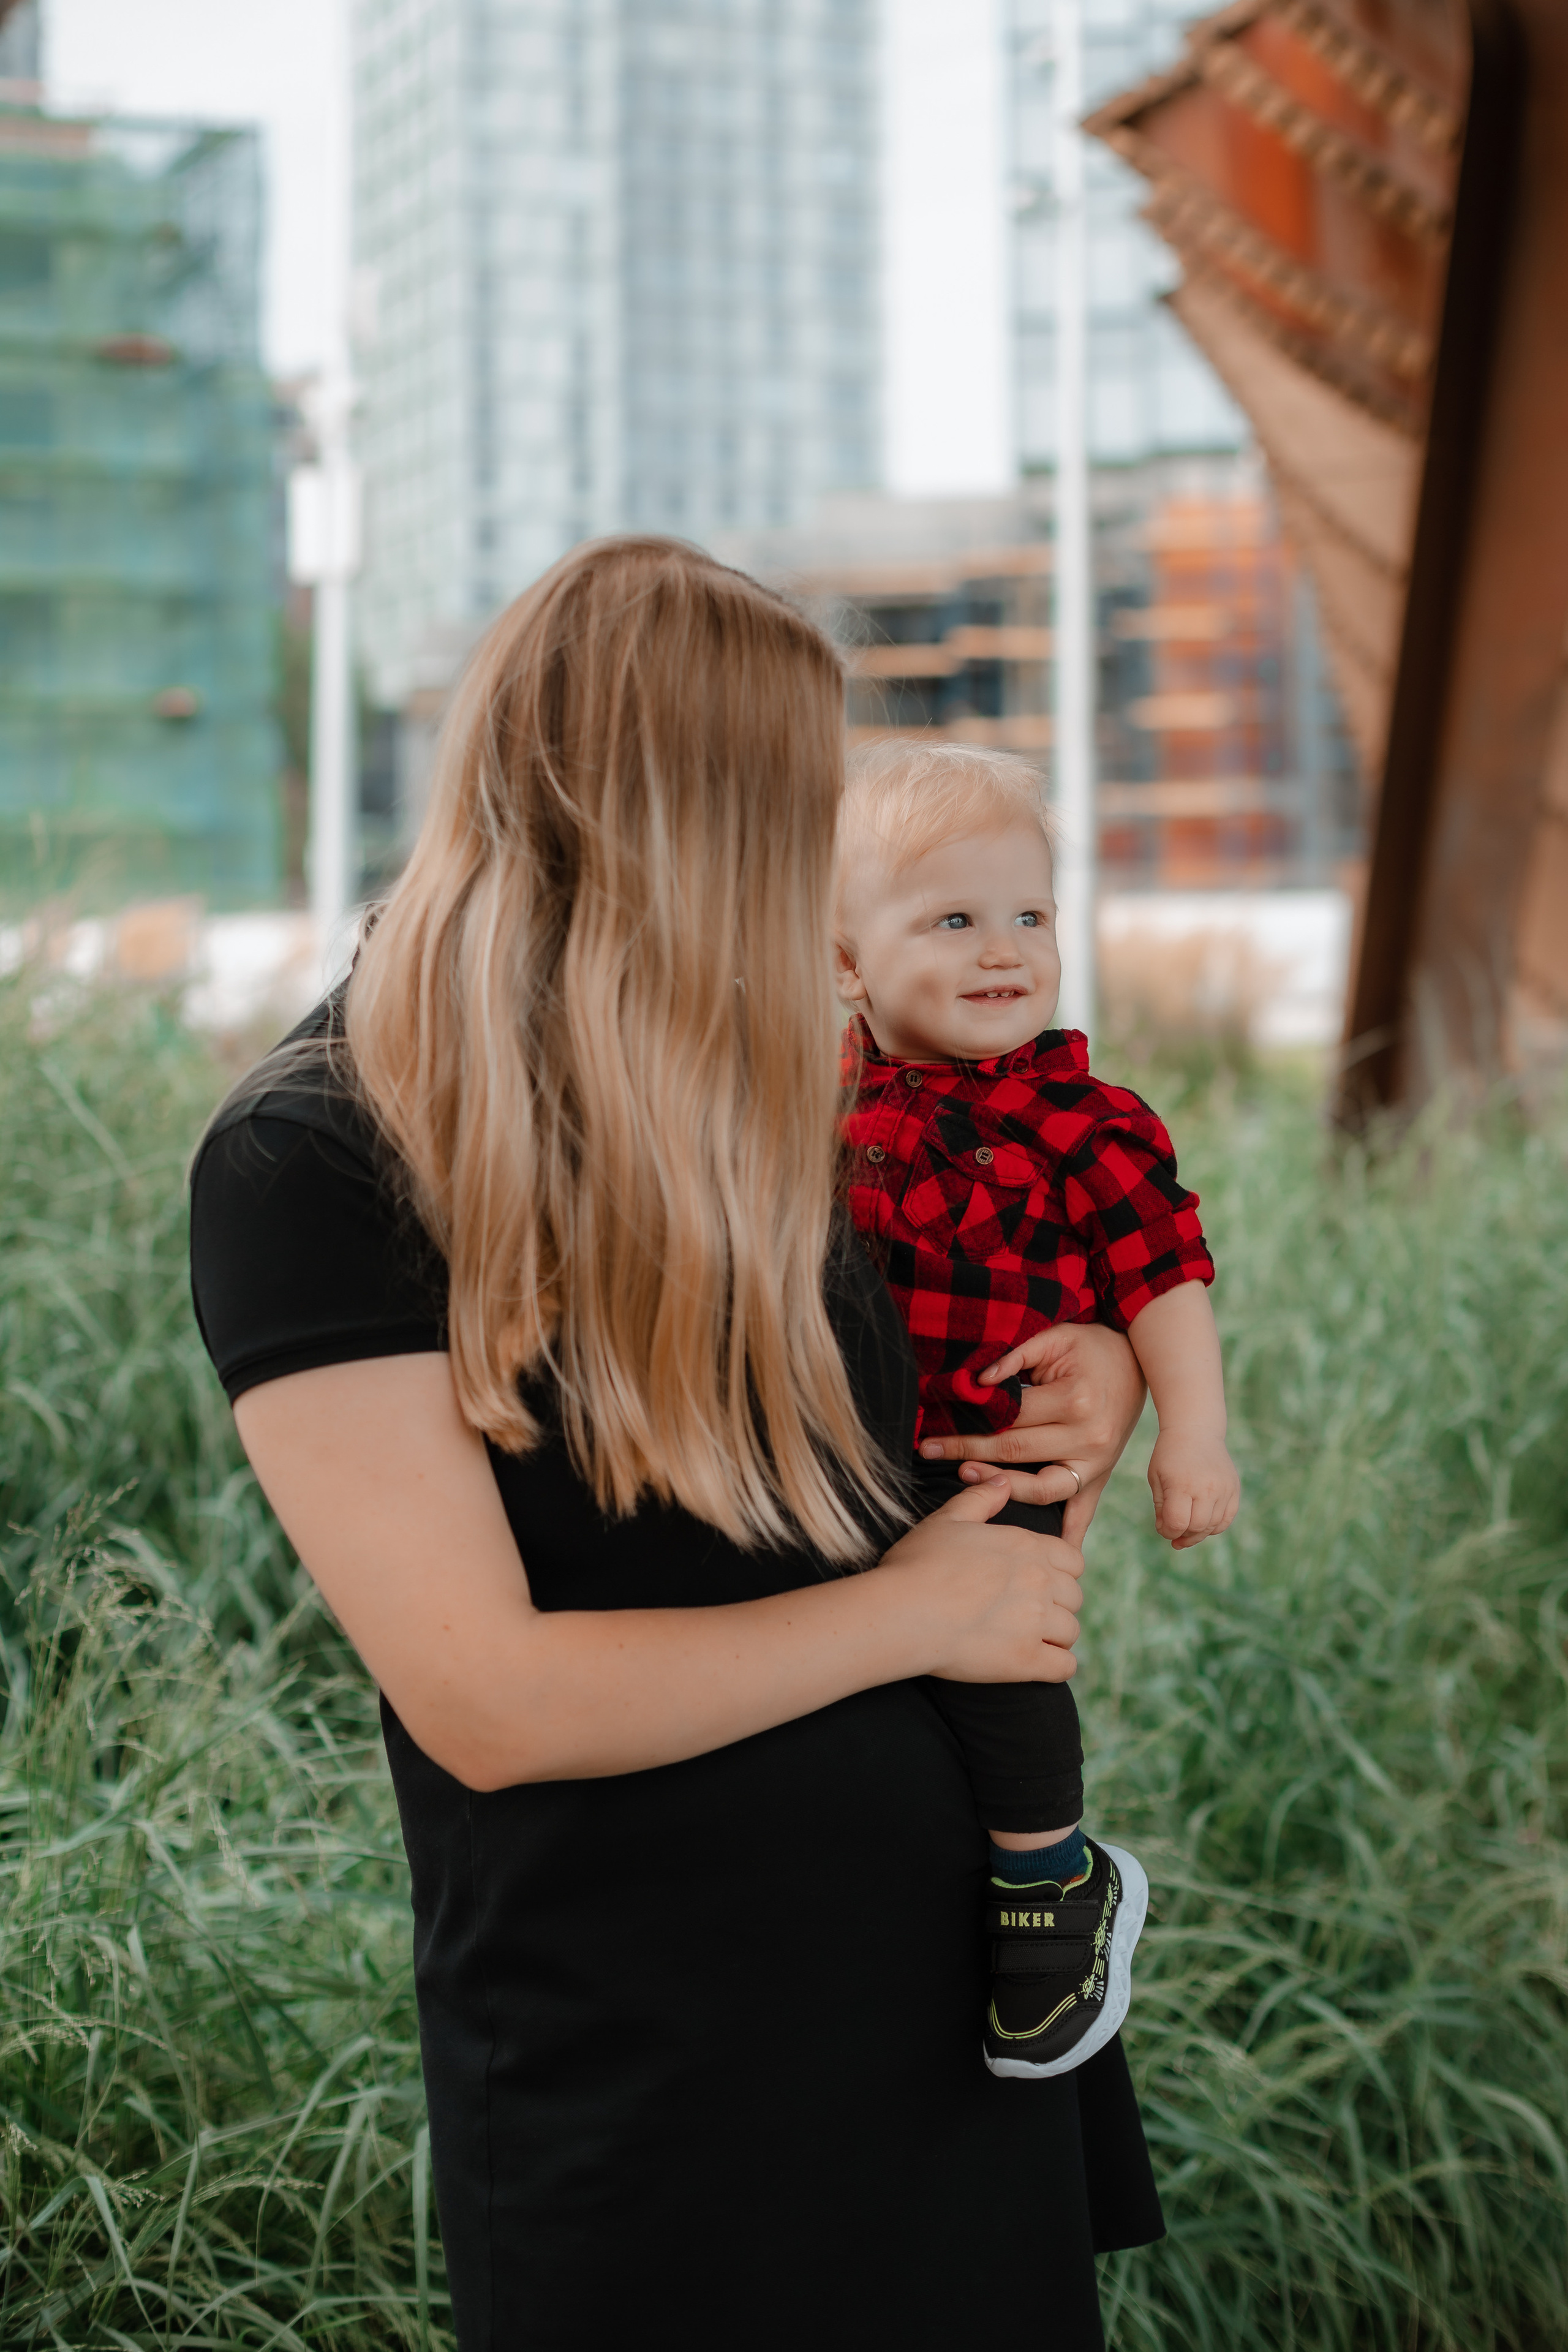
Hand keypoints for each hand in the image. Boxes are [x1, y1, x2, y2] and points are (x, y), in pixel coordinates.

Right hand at [875, 1473, 1083, 1683]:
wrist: (900, 1613)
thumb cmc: (917, 1564)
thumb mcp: (947, 1520)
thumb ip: (982, 1498)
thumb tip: (1004, 1481)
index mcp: (1026, 1547)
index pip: (1072, 1560)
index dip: (1058, 1571)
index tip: (1037, 1582)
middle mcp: (1040, 1582)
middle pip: (1075, 1597)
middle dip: (1057, 1605)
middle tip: (1028, 1613)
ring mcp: (1037, 1623)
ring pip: (1071, 1632)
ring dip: (1054, 1637)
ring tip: (1026, 1639)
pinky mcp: (1027, 1661)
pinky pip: (1065, 1667)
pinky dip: (1055, 1667)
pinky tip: (1035, 1663)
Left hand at [914, 1322, 1145, 1545]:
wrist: (1139, 1362)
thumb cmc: (1092, 1347)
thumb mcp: (1057, 1336)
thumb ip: (1016, 1355)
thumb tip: (978, 1381)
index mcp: (1077, 1401)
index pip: (1010, 1417)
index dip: (970, 1420)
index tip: (937, 1426)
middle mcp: (1089, 1438)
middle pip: (1016, 1451)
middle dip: (968, 1451)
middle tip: (929, 1451)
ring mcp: (1097, 1464)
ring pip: (1040, 1489)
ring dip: (999, 1488)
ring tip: (963, 1477)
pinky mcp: (1100, 1478)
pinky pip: (1081, 1514)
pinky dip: (1065, 1537)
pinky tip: (1041, 1553)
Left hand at [1148, 1429, 1239, 1548]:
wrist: (1195, 1430)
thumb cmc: (1170, 1454)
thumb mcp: (1156, 1478)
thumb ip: (1161, 1507)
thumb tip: (1168, 1531)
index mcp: (1182, 1484)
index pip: (1177, 1523)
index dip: (1167, 1532)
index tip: (1162, 1527)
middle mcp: (1207, 1488)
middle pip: (1197, 1527)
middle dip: (1183, 1535)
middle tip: (1174, 1533)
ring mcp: (1224, 1488)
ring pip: (1213, 1526)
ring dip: (1198, 1533)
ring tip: (1187, 1530)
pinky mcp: (1234, 1488)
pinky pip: (1227, 1519)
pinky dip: (1214, 1527)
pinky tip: (1202, 1524)